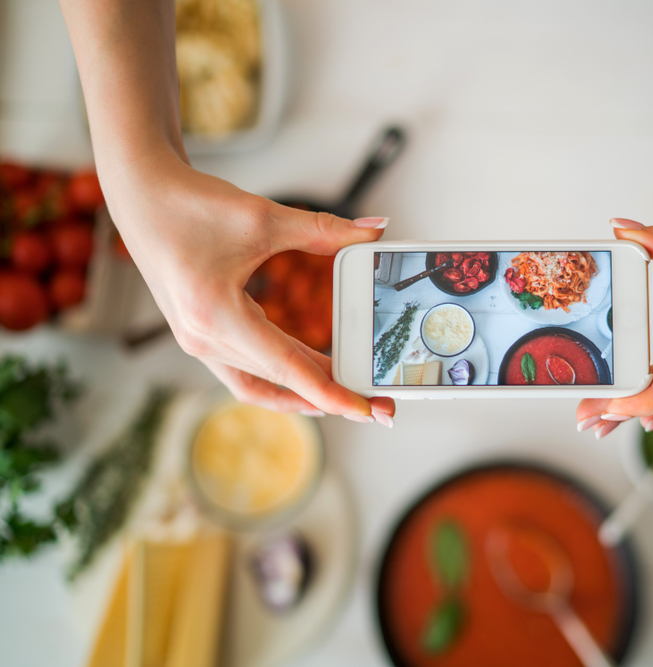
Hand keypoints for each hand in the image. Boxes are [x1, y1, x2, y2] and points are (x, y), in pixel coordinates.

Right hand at [104, 152, 393, 425]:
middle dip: (333, 394)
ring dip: (306, 392)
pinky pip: (246, 374)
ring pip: (263, 384)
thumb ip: (325, 231)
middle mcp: (204, 339)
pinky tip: (308, 376)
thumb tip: (376, 229)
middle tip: (380, 404)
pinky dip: (279, 381)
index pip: (288, 369)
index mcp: (217, 316)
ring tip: (349, 394)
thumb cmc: (191, 206)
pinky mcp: (201, 336)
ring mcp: (198, 342)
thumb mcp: (264, 218)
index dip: (334, 393)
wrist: (142, 196)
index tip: (368, 410)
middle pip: (282, 381)